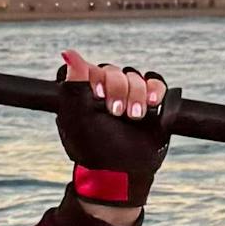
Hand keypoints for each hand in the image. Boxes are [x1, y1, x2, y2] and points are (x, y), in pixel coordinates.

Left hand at [56, 49, 172, 217]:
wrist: (122, 173)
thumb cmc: (94, 149)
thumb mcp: (78, 117)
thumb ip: (73, 84)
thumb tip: (69, 52)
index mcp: (84, 92)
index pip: (90, 68)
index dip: (96, 78)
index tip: (97, 94)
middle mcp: (106, 91)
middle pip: (114, 70)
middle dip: (118, 89)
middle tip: (116, 113)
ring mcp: (129, 95)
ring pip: (135, 75)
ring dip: (136, 93)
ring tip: (134, 116)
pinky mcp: (151, 102)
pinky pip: (155, 82)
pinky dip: (155, 89)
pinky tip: (153, 103)